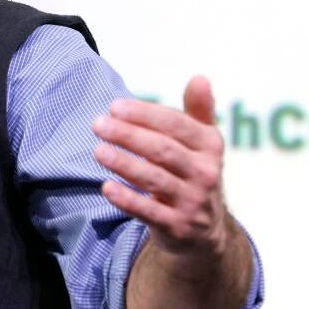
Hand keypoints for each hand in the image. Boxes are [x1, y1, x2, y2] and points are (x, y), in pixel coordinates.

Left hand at [91, 76, 232, 263]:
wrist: (204, 231)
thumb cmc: (192, 172)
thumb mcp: (202, 143)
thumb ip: (198, 110)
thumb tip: (200, 77)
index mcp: (210, 146)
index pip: (176, 125)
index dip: (145, 114)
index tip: (114, 106)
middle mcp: (206, 173)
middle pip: (163, 150)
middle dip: (129, 136)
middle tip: (98, 124)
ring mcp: (193, 202)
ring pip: (155, 180)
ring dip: (124, 164)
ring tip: (97, 151)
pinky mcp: (178, 227)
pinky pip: (150, 213)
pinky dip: (128, 200)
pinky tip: (106, 187)